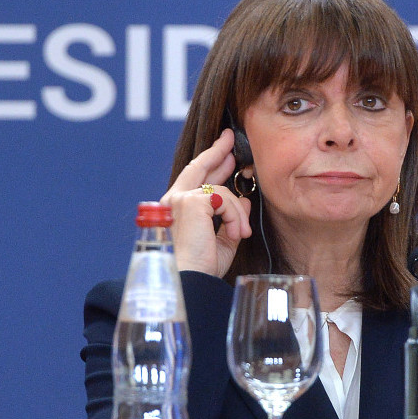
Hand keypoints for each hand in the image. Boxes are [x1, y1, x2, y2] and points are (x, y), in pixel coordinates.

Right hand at [160, 129, 252, 275]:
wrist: (188, 279)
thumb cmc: (200, 268)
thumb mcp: (221, 242)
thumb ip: (231, 219)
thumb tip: (244, 200)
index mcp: (178, 211)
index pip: (195, 180)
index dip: (210, 163)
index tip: (224, 153)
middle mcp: (173, 201)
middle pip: (199, 167)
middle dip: (218, 151)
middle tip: (231, 139)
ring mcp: (180, 198)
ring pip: (222, 191)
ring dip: (238, 212)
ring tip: (241, 233)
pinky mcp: (191, 201)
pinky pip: (225, 199)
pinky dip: (235, 216)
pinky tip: (236, 233)